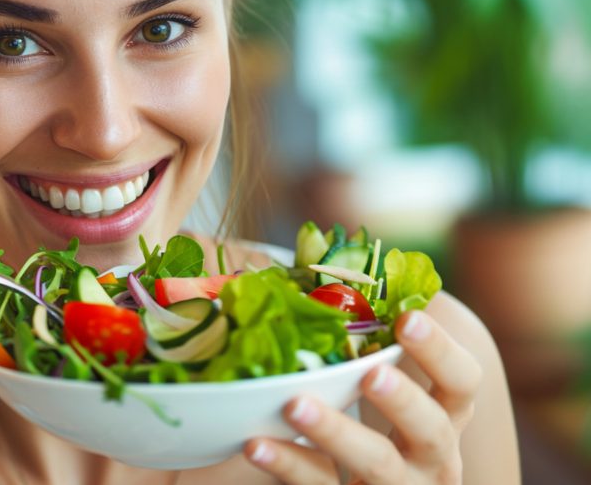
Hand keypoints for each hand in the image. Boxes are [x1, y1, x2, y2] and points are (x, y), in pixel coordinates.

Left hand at [243, 311, 481, 483]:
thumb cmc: (371, 436)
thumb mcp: (379, 394)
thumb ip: (360, 339)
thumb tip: (310, 254)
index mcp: (442, 419)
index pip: (463, 383)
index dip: (441, 352)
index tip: (408, 318)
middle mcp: (432, 461)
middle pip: (432, 430)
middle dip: (403, 400)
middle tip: (370, 374)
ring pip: (377, 468)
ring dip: (336, 433)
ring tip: (294, 405)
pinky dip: (288, 466)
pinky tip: (254, 444)